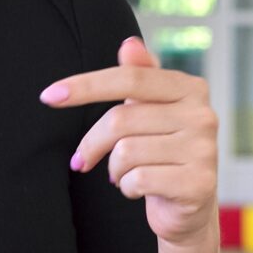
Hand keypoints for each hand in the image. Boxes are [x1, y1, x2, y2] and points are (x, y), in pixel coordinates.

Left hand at [42, 37, 220, 248]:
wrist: (189, 208)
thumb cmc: (163, 153)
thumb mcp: (150, 112)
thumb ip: (141, 78)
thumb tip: (129, 44)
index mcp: (191, 89)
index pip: (130, 78)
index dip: (86, 85)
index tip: (49, 96)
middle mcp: (202, 115)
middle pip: (121, 119)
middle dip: (93, 143)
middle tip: (82, 160)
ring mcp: (204, 150)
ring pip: (126, 152)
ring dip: (114, 169)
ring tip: (123, 175)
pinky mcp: (198, 183)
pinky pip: (139, 179)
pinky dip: (128, 187)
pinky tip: (138, 189)